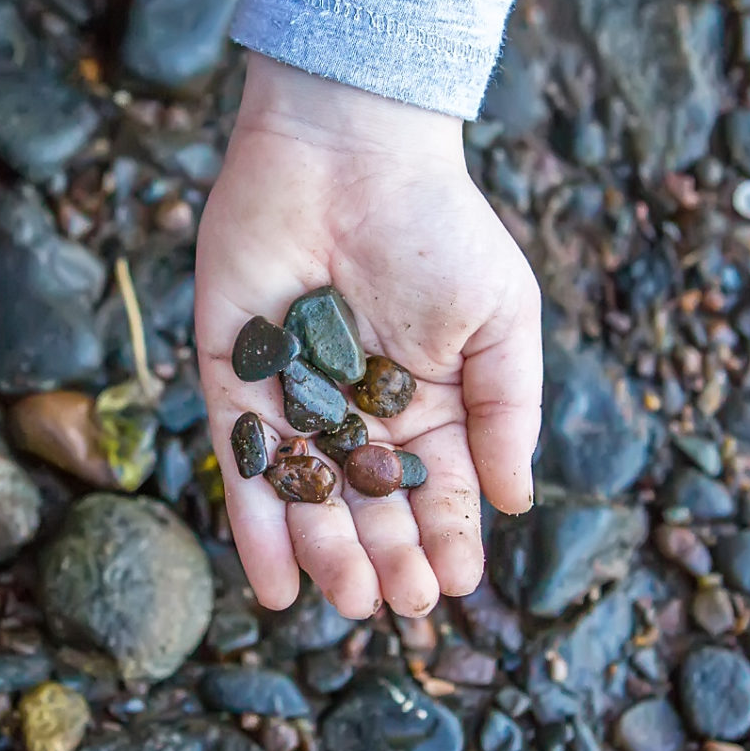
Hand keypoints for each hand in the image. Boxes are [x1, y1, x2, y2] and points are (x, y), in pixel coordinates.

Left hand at [196, 54, 541, 618]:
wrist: (349, 148)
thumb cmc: (437, 226)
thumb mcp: (500, 318)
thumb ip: (507, 409)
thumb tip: (516, 503)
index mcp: (428, 405)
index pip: (436, 493)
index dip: (446, 541)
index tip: (454, 585)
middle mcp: (358, 414)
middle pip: (369, 508)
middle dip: (386, 559)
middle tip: (399, 602)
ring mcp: (294, 401)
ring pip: (307, 498)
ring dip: (325, 554)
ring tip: (347, 598)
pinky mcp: (233, 381)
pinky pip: (242, 465)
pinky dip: (254, 526)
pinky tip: (273, 582)